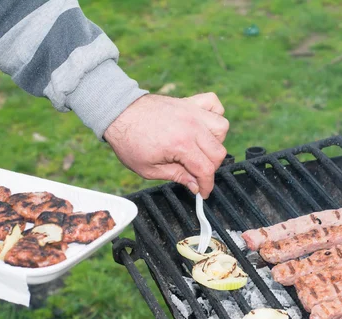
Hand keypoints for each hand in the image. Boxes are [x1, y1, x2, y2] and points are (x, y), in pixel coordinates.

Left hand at [104, 92, 229, 198]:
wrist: (118, 112)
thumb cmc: (129, 141)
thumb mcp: (149, 169)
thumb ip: (177, 176)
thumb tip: (195, 186)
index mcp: (181, 145)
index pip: (206, 169)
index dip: (207, 185)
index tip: (203, 192)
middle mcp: (191, 126)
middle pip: (218, 152)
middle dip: (211, 168)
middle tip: (197, 173)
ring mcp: (192, 112)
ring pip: (222, 128)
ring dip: (216, 141)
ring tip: (201, 148)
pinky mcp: (190, 102)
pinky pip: (215, 104)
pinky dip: (215, 114)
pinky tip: (204, 125)